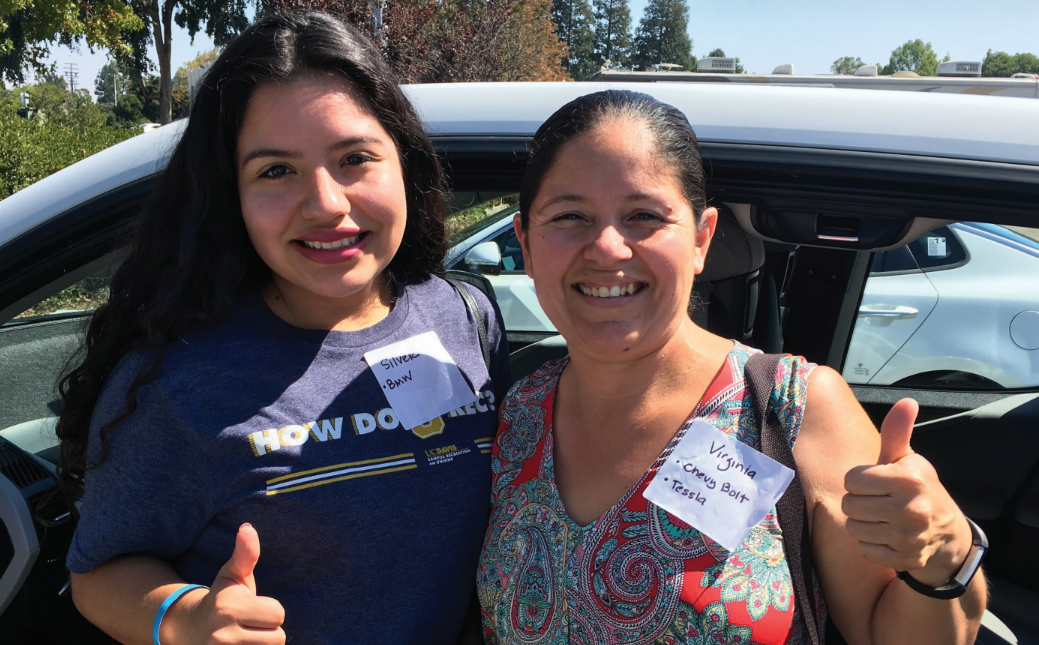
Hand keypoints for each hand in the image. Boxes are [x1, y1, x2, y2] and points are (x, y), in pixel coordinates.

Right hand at [165, 524, 285, 644]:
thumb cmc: (222, 598)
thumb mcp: (232, 575)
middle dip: (269, 631)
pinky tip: (245, 644)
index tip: (254, 608)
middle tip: (252, 625)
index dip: (271, 610)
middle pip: (277, 638)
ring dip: (263, 644)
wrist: (189, 629)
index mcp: (228, 608)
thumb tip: (247, 528)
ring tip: (248, 637)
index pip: (278, 614)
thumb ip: (245, 553)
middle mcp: (222, 635)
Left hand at [842, 399, 972, 587]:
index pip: (851, 480)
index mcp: (909, 479)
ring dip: (863, 524)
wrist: (947, 535)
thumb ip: (897, 432)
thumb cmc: (917, 490)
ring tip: (882, 519)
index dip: (858, 481)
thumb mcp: (907, 460)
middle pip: (849, 505)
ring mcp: (910, 537)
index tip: (874, 482)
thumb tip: (907, 401)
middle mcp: (912, 508)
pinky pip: (864, 550)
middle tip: (877, 502)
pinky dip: (871, 545)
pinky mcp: (905, 558)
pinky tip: (887, 537)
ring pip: (854, 528)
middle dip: (858, 502)